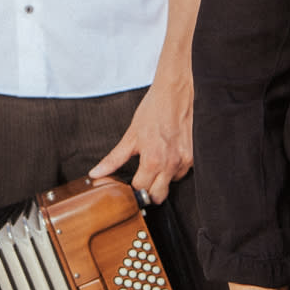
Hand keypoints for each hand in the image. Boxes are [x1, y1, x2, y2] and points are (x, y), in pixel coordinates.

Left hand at [87, 65, 193, 201]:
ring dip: (162, 180)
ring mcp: (184, 162)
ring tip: (155, 164)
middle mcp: (170, 165)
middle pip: (158, 196)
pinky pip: (182, 173)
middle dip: (148, 191)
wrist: (175, 93)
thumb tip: (96, 173)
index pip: (140, 190)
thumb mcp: (130, 135)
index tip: (130, 182)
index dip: (133, 188)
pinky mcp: (193, 157)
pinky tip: (167, 157)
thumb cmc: (153, 110)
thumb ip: (114, 159)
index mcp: (152, 161)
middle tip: (142, 178)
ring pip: (171, 185)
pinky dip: (174, 170)